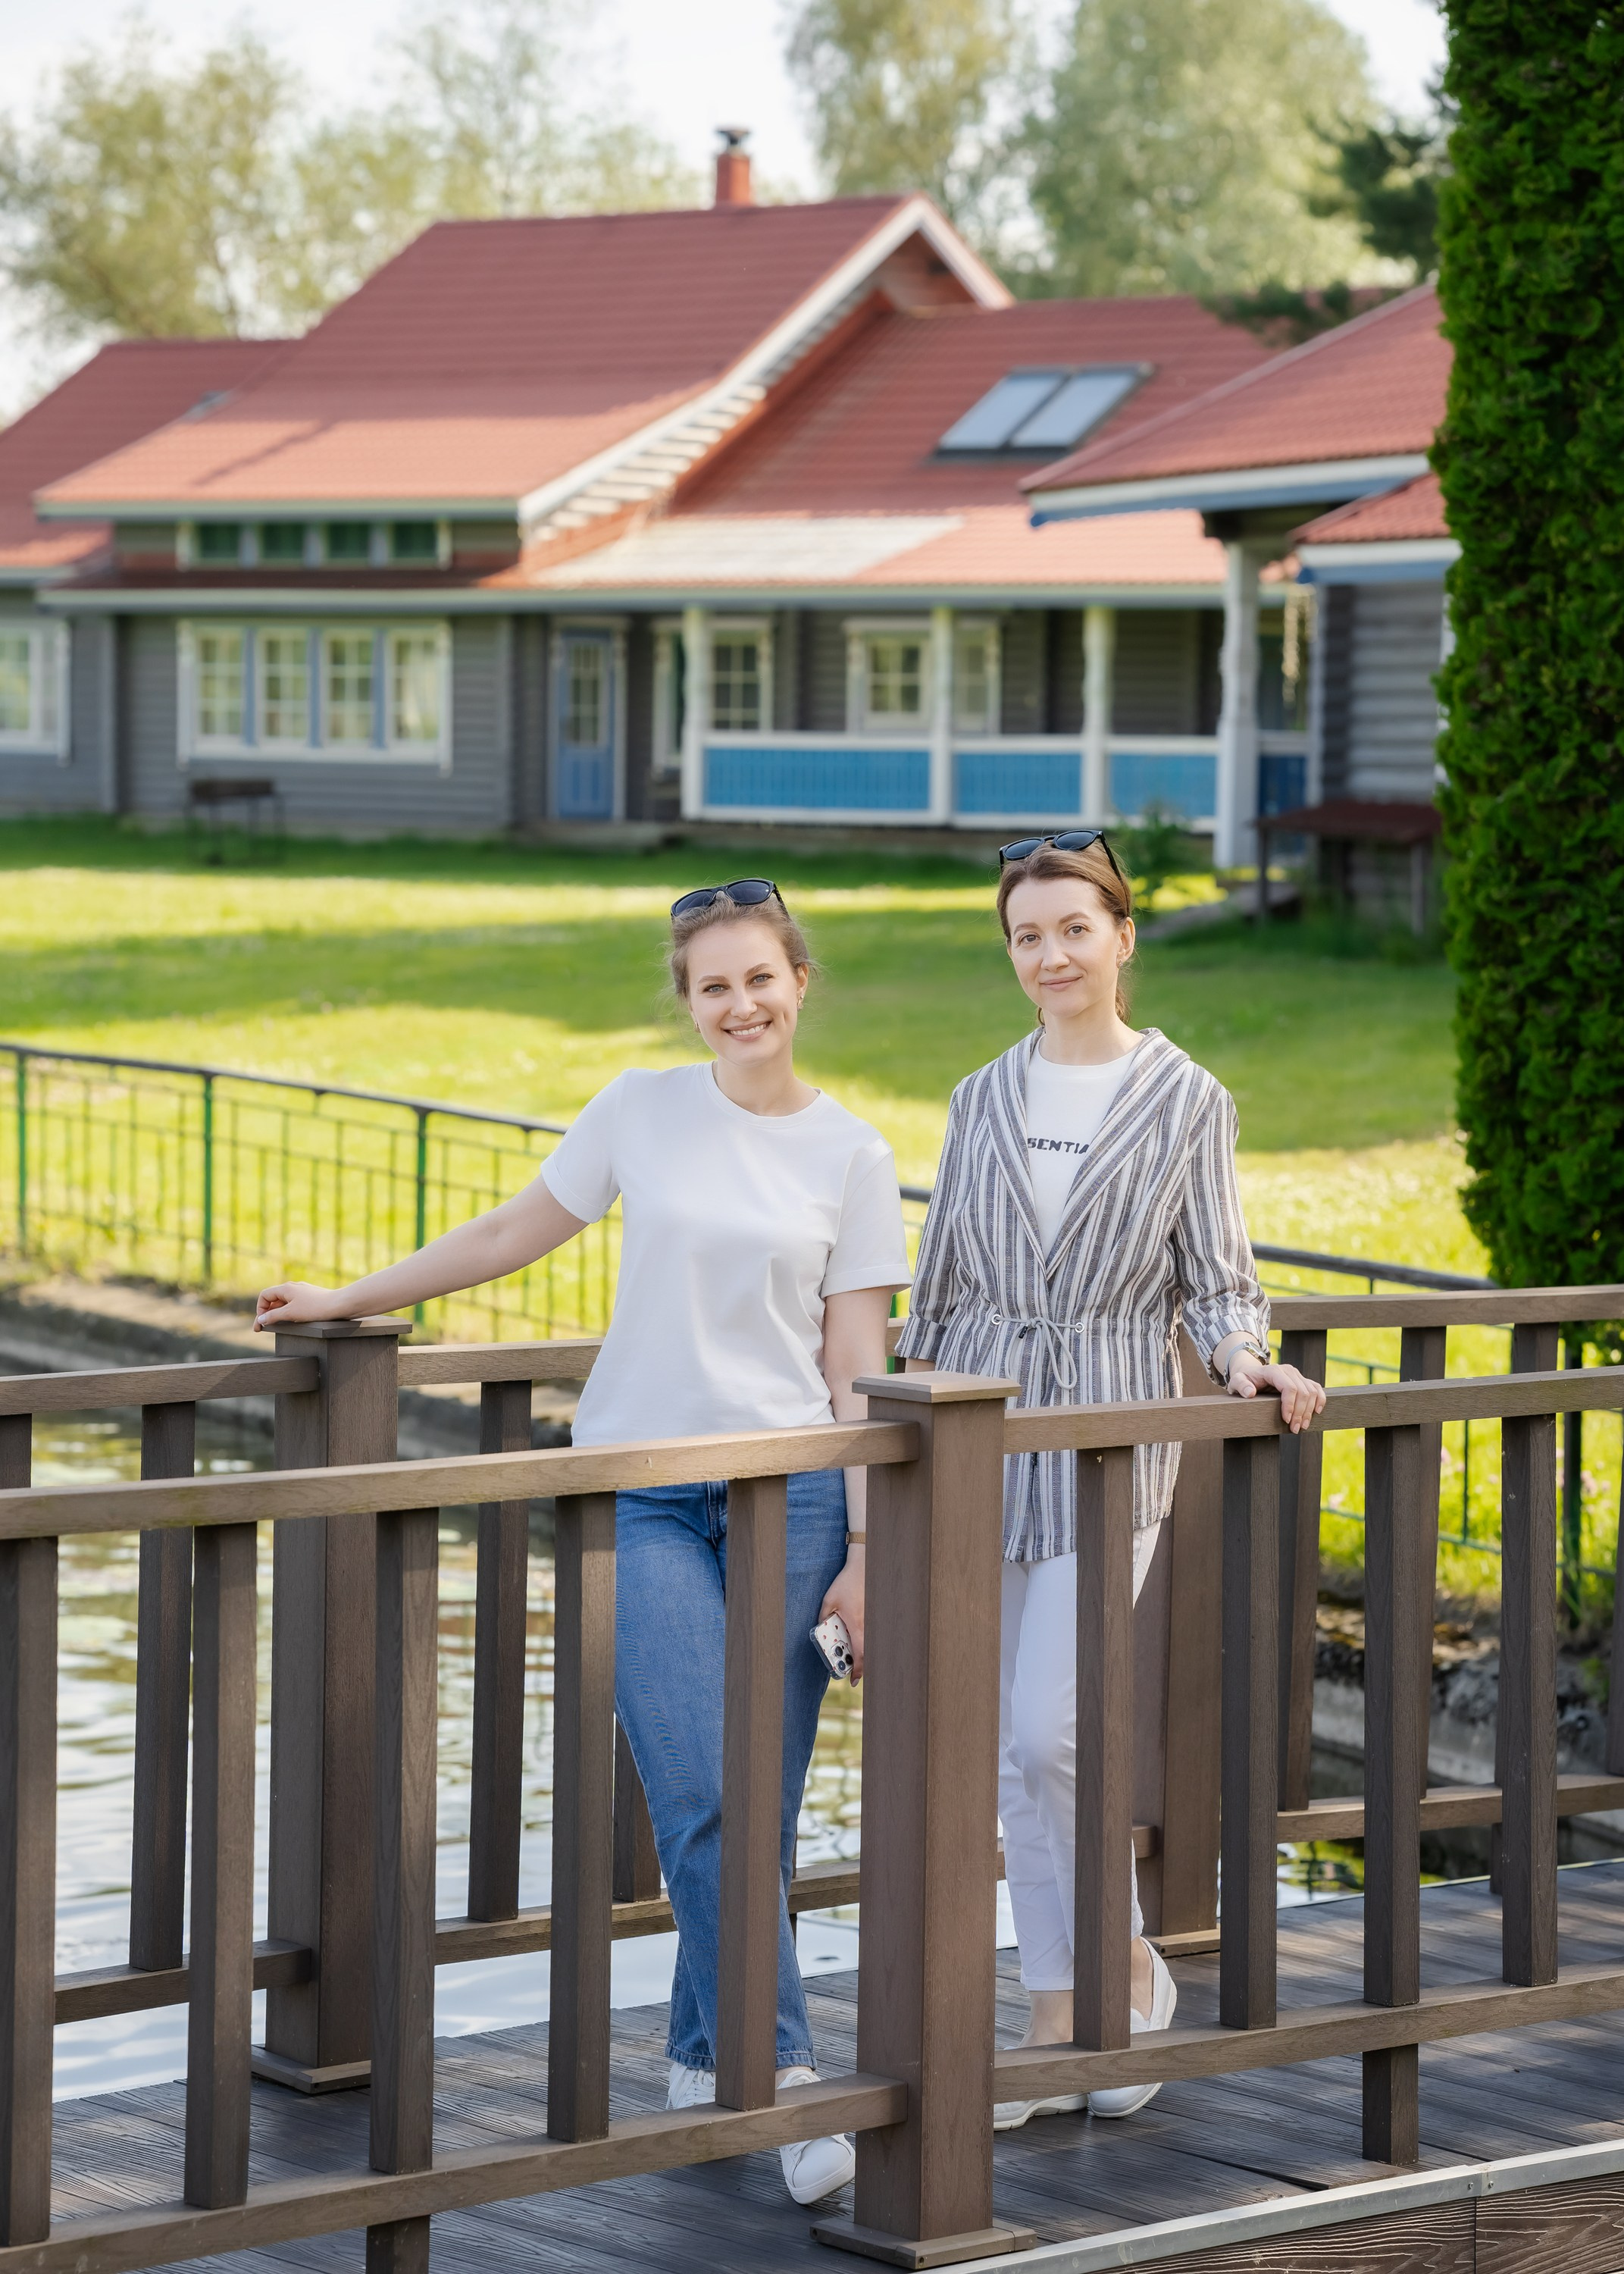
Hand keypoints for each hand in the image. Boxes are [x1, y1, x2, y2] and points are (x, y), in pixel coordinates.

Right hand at [254, 1282, 349, 1331]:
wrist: (340, 1305)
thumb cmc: (315, 1307)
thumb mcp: (291, 1313)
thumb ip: (273, 1316)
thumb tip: (261, 1320)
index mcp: (286, 1288)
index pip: (264, 1295)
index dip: (260, 1309)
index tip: (261, 1323)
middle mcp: (293, 1287)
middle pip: (273, 1299)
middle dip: (267, 1313)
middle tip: (265, 1328)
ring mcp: (302, 1292)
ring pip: (284, 1302)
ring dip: (277, 1313)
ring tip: (277, 1326)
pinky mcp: (310, 1298)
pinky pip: (294, 1304)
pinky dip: (288, 1313)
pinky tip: (291, 1321)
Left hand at [818, 1550, 865, 1682]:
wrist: (863, 1567)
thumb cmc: (846, 1584)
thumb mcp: (829, 1600)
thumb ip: (823, 1617)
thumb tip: (821, 1629)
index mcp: (856, 1624)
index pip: (860, 1654)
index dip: (858, 1670)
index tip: (853, 1681)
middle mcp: (867, 1624)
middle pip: (866, 1652)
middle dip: (859, 1665)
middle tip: (850, 1672)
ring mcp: (871, 1619)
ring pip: (868, 1642)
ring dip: (861, 1652)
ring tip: (850, 1656)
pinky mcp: (872, 1614)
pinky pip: (869, 1632)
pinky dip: (863, 1639)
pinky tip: (854, 1637)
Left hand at [1224, 1351, 1325, 1432]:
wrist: (1251, 1373)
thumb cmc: (1244, 1379)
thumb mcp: (1236, 1381)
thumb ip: (1241, 1385)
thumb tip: (1250, 1392)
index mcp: (1274, 1371)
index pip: (1289, 1387)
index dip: (1290, 1405)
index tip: (1286, 1420)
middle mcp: (1288, 1371)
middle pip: (1303, 1392)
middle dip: (1300, 1413)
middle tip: (1294, 1429)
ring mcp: (1297, 1375)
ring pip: (1312, 1392)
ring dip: (1309, 1411)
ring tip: (1302, 1426)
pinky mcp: (1302, 1380)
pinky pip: (1317, 1389)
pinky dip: (1320, 1400)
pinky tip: (1316, 1412)